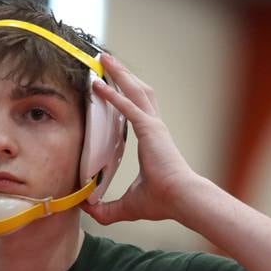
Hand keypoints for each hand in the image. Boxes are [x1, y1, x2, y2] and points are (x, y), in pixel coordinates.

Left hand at [81, 54, 197, 224]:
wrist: (182, 199)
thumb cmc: (163, 200)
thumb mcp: (129, 204)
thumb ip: (107, 208)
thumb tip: (88, 210)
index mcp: (152, 138)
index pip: (137, 108)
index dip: (125, 93)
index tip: (112, 83)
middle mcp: (154, 126)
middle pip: (137, 91)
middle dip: (122, 74)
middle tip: (107, 60)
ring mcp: (154, 125)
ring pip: (135, 90)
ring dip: (119, 74)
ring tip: (104, 60)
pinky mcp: (150, 129)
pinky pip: (128, 106)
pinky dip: (112, 95)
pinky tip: (97, 85)